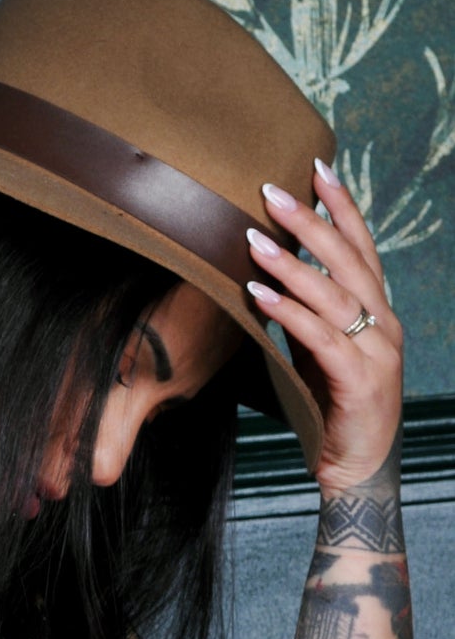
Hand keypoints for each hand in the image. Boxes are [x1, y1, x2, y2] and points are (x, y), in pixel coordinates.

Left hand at [245, 161, 403, 496]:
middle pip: (348, 260)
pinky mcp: (359, 381)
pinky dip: (288, 313)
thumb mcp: (319, 357)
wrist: (357, 472)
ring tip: (254, 238)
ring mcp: (376, 352)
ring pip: (333, 295)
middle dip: (311, 221)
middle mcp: (384, 324)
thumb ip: (306, 321)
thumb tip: (271, 283)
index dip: (342, 207)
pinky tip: (260, 294)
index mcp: (377, 314)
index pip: (361, 248)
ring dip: (292, 263)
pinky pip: (320, 338)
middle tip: (273, 190)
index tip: (319, 167)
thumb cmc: (334, 413)